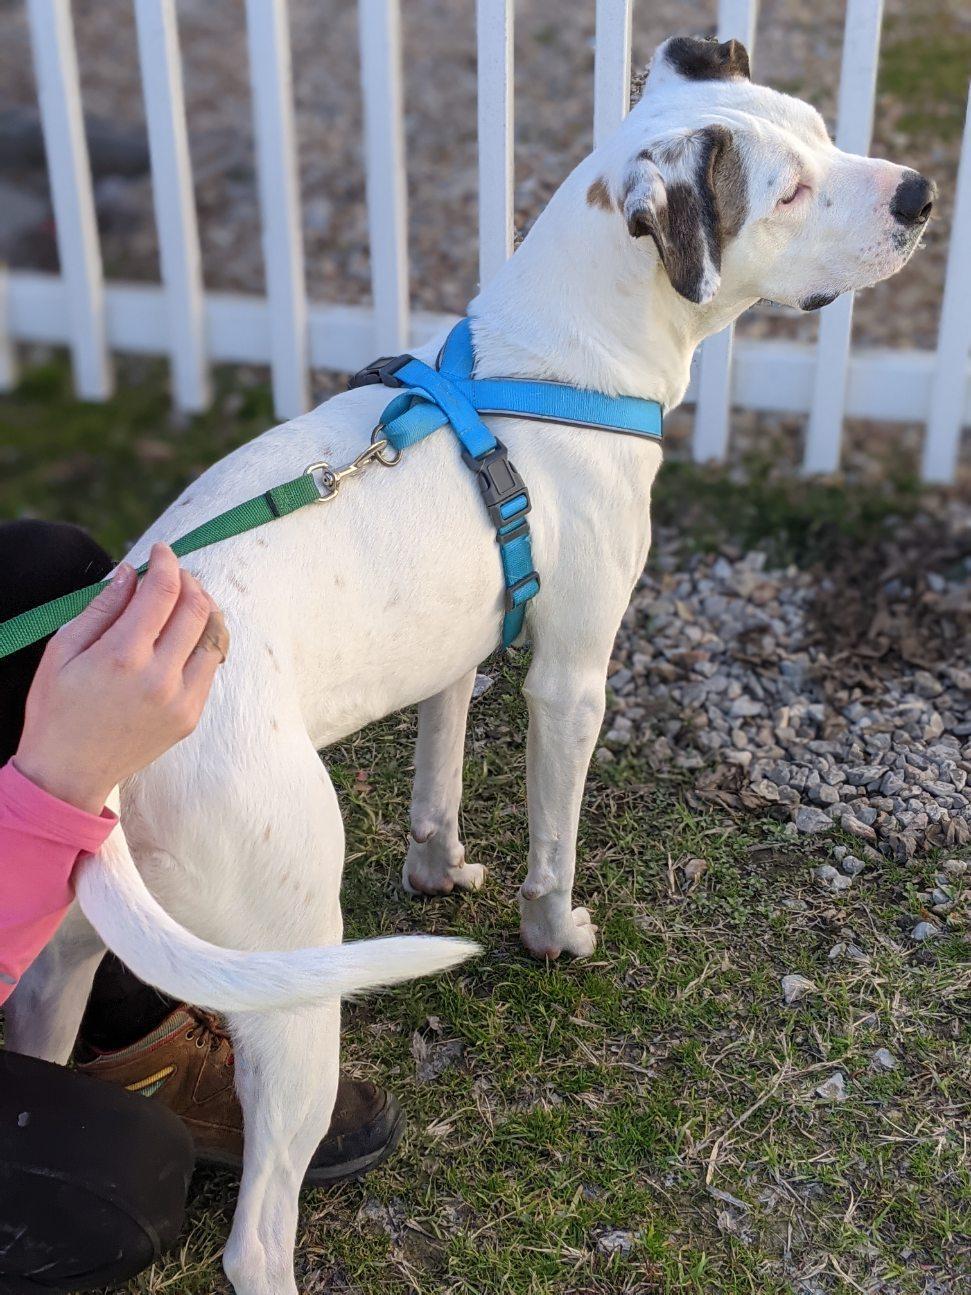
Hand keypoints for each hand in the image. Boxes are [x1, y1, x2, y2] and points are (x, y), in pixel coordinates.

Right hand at [13, 543, 228, 814]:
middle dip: (188, 580)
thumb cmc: (56, 709)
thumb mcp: (63, 651)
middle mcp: (160, 678)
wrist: (68, 774)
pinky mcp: (191, 717)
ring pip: (214, 636)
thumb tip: (129, 573)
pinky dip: (203, 641)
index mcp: (123, 657)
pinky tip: (184, 636)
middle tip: (173, 573)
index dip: (166, 562)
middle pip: (197, 608)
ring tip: (184, 599)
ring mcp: (181, 700)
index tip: (161, 550)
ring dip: (204, 608)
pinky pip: (210, 667)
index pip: (163, 592)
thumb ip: (100, 607)